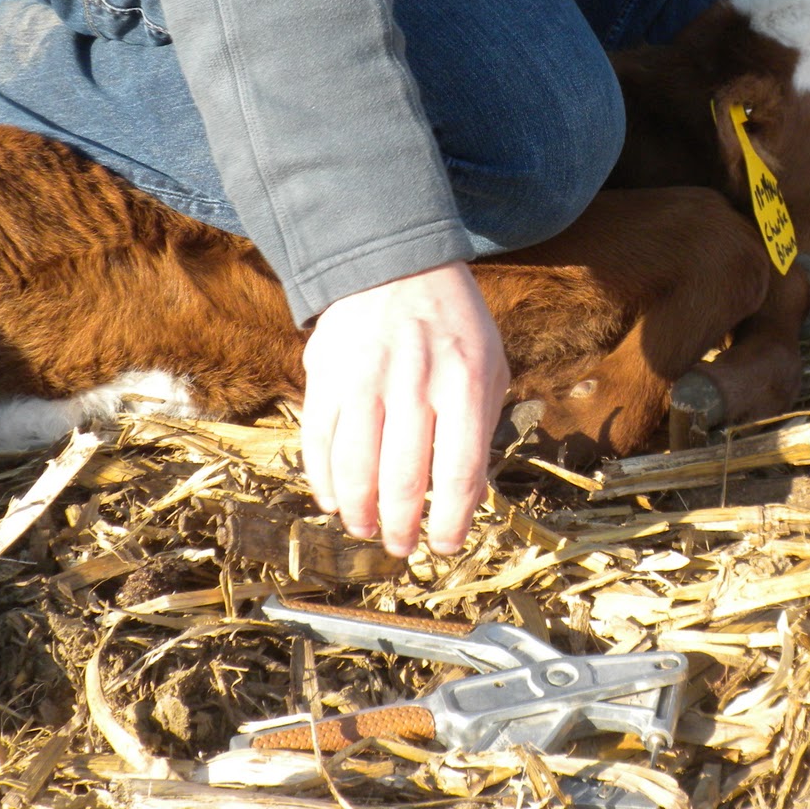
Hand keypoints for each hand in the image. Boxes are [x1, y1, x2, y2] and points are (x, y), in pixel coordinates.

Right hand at [301, 262, 508, 556]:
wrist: (396, 264)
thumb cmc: (454, 326)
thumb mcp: (490, 367)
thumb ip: (481, 429)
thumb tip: (469, 498)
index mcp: (464, 384)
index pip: (458, 471)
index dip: (451, 519)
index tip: (445, 545)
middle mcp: (414, 384)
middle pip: (403, 479)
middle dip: (401, 526)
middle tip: (402, 546)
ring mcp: (365, 380)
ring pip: (356, 468)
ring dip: (359, 511)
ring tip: (366, 529)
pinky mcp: (327, 376)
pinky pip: (319, 441)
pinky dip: (324, 480)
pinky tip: (333, 500)